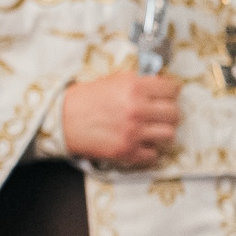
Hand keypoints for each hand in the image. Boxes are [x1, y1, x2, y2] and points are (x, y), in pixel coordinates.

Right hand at [61, 72, 180, 167]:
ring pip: (169, 135)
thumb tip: (160, 84)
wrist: (61, 120)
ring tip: (152, 130)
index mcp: (134, 87)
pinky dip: (149, 151)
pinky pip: (154, 155)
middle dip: (169, 113)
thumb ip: (138, 82)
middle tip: (161, 114)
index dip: (171, 92)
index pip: (172, 89)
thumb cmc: (85, 99)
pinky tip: (141, 144)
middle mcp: (137, 109)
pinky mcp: (126, 151)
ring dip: (162, 132)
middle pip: (174, 114)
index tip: (168, 95)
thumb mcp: (112, 80)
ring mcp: (133, 132)